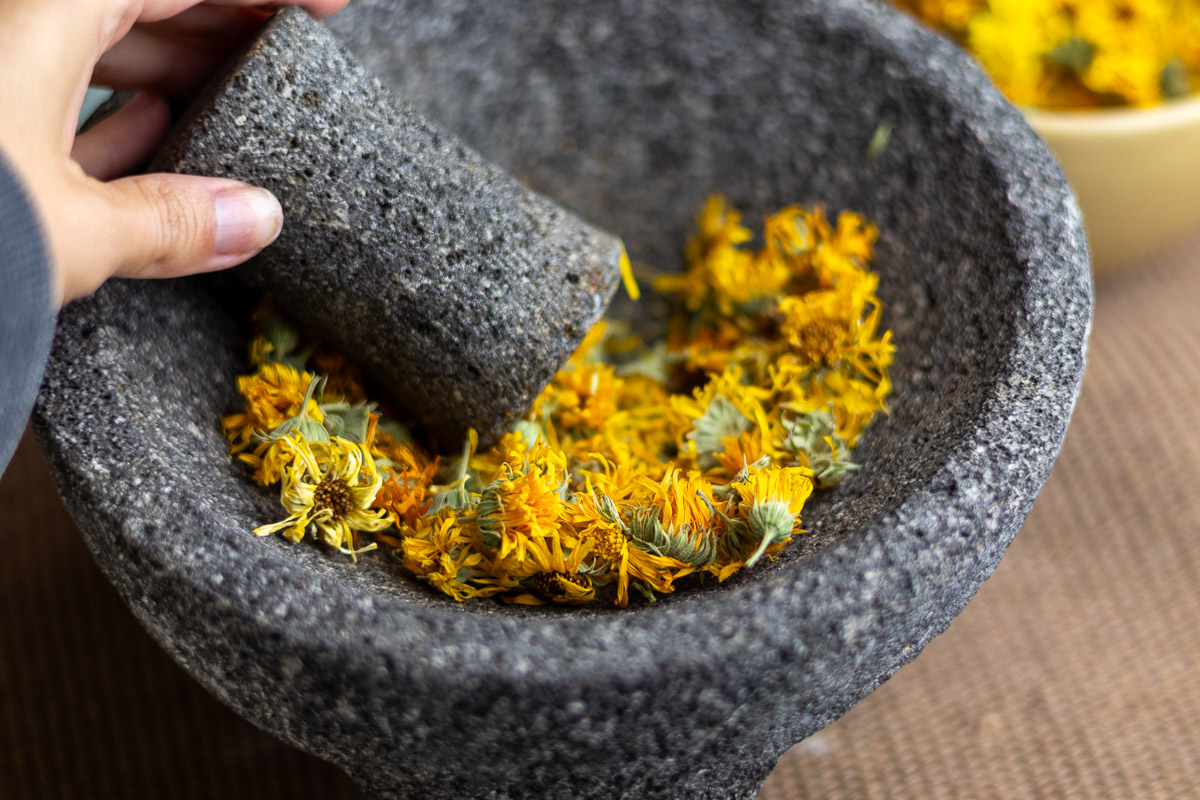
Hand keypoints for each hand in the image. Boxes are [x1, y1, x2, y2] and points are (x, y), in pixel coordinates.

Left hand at [0, 0, 348, 307]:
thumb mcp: (66, 232)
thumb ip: (166, 222)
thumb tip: (256, 219)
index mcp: (38, 15)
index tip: (326, 9)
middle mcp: (5, 25)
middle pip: (136, 1)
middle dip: (220, 24)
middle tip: (284, 51)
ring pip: (90, 41)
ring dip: (166, 65)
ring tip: (229, 99)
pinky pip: (47, 84)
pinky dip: (105, 104)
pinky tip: (148, 131)